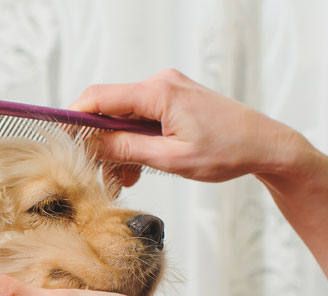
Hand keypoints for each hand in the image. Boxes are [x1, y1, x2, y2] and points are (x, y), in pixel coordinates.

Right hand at [70, 69, 305, 182]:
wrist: (265, 144)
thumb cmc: (228, 151)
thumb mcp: (172, 159)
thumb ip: (128, 150)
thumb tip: (93, 145)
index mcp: (159, 92)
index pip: (100, 98)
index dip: (75, 119)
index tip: (62, 142)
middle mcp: (160, 83)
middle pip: (109, 109)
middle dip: (100, 143)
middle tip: (98, 174)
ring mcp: (168, 90)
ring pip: (124, 118)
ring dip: (118, 148)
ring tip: (124, 180)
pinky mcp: (173, 100)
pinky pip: (141, 119)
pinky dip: (135, 143)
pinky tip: (137, 169)